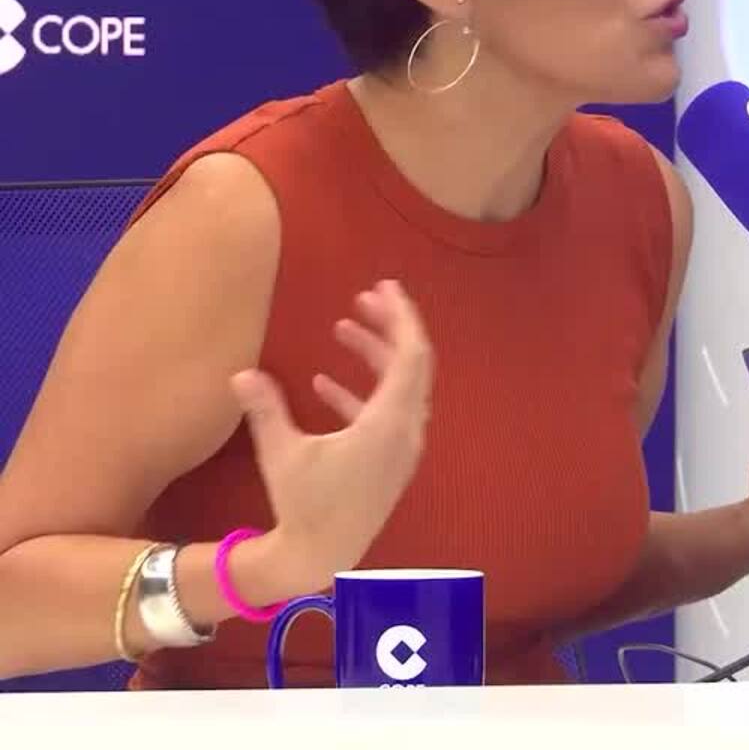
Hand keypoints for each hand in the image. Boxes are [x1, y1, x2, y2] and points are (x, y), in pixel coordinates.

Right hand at [229, 279, 433, 593]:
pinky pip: (384, 413)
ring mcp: (401, 447)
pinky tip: (323, 384)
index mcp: (390, 422)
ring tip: (340, 328)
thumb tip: (242, 374)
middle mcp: (406, 431)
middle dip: (388, 328)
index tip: (384, 287)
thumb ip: (266, 409)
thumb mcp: (281, 453)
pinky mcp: (389, 461)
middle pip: (410, 365)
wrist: (320, 556)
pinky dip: (361, 393)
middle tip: (363, 297)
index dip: (401, 317)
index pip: (411, 355)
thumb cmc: (304, 504)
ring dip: (372, 356)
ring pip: (397, 388)